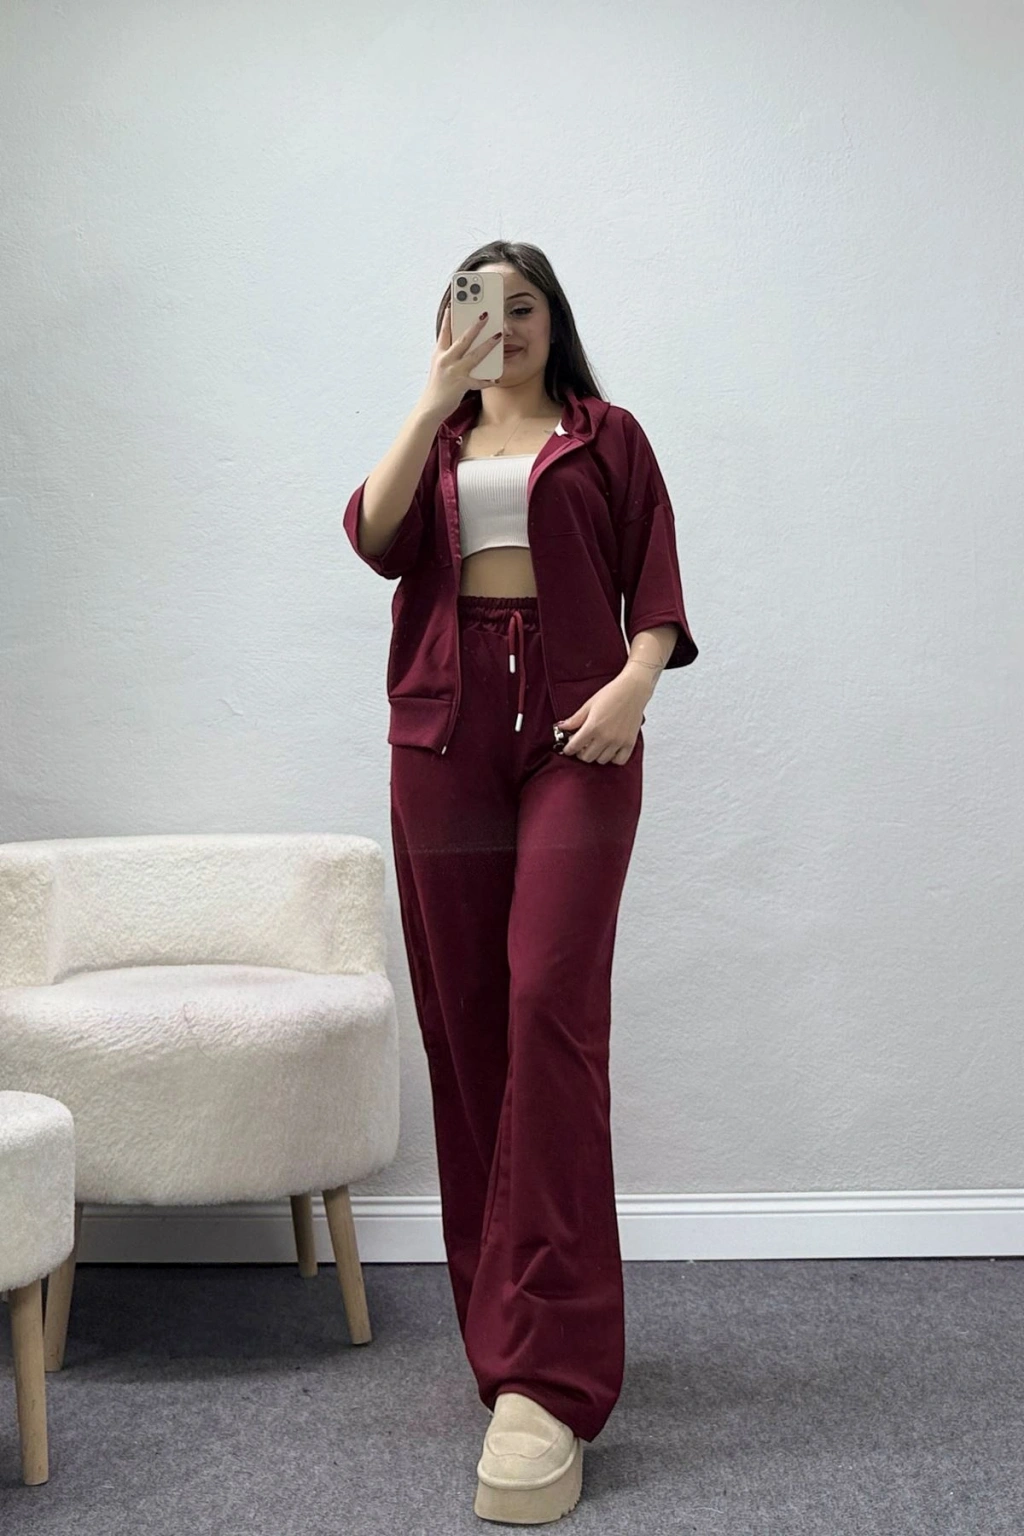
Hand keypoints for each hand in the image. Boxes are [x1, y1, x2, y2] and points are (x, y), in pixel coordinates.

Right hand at [419, 300, 503, 418]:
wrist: (430, 408)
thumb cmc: (437, 387)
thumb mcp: (439, 367)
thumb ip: (450, 355)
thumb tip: (464, 344)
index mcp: (439, 354)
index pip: (445, 331)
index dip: (450, 317)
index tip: (455, 304)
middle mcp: (445, 360)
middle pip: (462, 339)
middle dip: (475, 326)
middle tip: (486, 314)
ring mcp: (453, 372)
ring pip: (474, 355)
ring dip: (488, 344)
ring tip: (498, 335)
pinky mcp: (461, 385)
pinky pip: (479, 381)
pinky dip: (488, 380)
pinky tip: (497, 377)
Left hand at [555, 673, 648, 764]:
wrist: (633, 689)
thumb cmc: (612, 694)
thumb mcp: (589, 705)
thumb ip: (575, 719)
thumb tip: (562, 726)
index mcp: (593, 726)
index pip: (574, 747)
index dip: (568, 749)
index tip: (568, 748)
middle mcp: (605, 737)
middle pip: (587, 757)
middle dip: (581, 753)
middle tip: (582, 745)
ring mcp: (618, 741)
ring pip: (602, 760)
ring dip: (596, 755)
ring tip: (596, 746)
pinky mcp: (630, 742)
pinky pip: (619, 760)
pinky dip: (613, 758)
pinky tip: (610, 750)